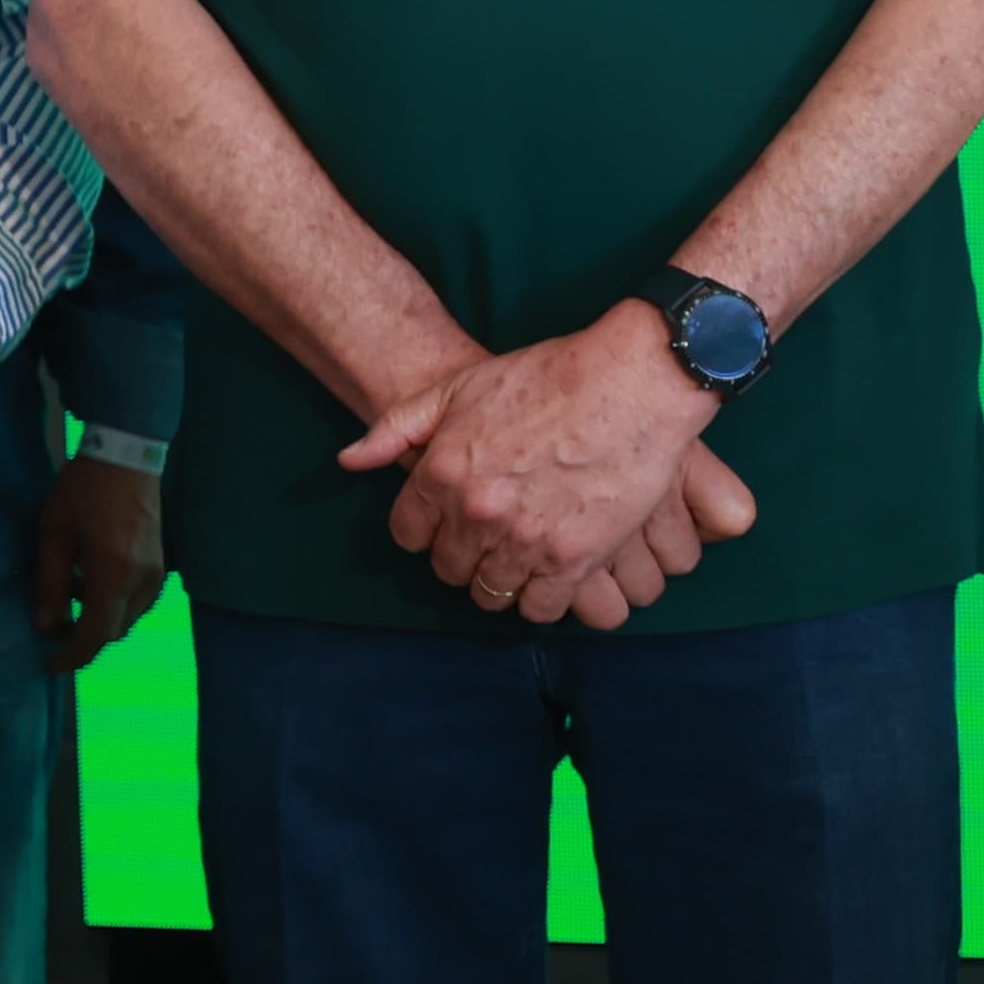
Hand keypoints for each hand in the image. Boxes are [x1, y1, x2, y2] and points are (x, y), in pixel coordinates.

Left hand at [32, 452, 168, 670]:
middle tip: (54, 629)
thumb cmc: (82, 492)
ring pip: (128, 617)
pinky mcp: (160, 563)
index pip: (95, 633)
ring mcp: (156, 572)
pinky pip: (138, 600)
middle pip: (114, 630)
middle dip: (84, 638)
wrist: (126, 455)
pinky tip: (93, 582)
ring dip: (100, 620)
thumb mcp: (53, 535)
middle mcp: (141, 580)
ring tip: (70, 598)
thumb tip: (44, 627)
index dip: (72, 655)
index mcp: (113, 574)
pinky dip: (115, 604)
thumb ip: (48, 584)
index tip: (52, 666)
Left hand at [346, 301, 739, 626]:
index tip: (451, 519)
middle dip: (465, 553)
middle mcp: (474, 513)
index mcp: (442, 471)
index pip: (409, 533)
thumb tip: (349, 461)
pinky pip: (539, 608)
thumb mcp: (461, 386)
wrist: (633, 382)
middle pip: (450, 568)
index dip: (428, 527)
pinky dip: (542, 596)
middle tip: (494, 533)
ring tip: (524, 552)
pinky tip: (553, 570)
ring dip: (502, 577)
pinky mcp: (571, 561)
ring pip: (491, 593)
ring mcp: (523, 541)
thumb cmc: (550, 375)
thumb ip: (399, 426)